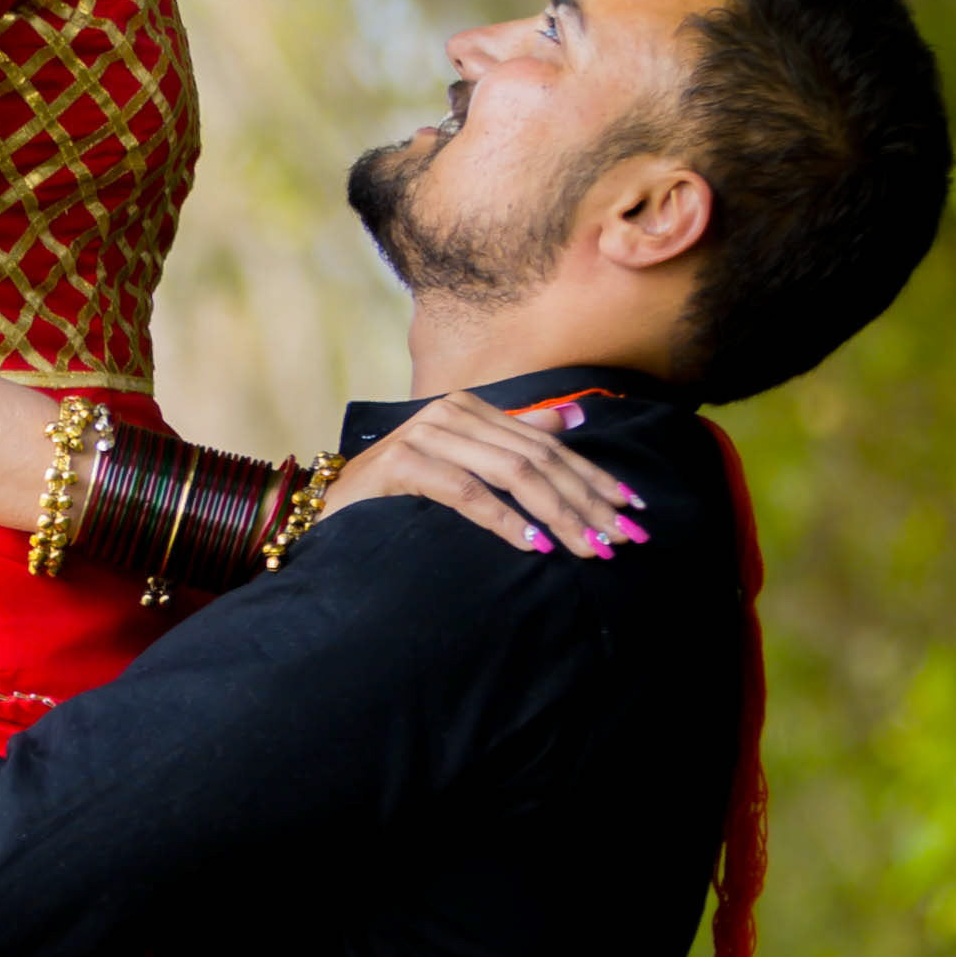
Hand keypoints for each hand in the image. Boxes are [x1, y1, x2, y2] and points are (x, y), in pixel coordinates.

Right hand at [319, 391, 648, 559]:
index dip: (593, 477)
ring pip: (510, 473)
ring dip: (555, 514)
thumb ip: (514, 437)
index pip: (548, 445)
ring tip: (586, 547)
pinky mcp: (402, 464)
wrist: (324, 507)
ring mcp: (425, 435)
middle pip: (537, 459)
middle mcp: (451, 412)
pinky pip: (465, 492)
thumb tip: (574, 415)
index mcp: (470, 409)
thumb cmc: (396, 492)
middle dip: (585, 502)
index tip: (631, 509)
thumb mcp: (462, 460)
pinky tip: (531, 542)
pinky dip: (502, 519)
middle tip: (620, 539)